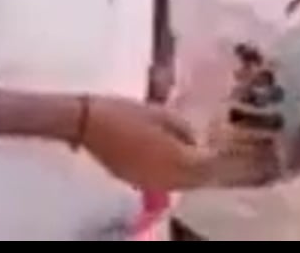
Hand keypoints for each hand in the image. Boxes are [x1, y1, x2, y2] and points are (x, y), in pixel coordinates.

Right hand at [78, 96, 210, 193]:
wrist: (85, 123)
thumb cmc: (123, 112)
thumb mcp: (159, 112)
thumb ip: (183, 129)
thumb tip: (193, 141)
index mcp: (177, 160)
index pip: (208, 167)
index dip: (213, 158)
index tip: (213, 146)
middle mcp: (167, 178)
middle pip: (196, 181)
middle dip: (203, 169)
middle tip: (203, 153)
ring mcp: (150, 183)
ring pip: (178, 186)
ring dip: (186, 176)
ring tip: (185, 159)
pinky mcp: (133, 181)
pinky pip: (161, 184)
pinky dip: (168, 176)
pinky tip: (164, 163)